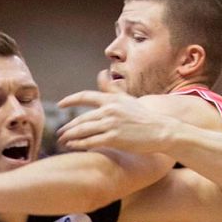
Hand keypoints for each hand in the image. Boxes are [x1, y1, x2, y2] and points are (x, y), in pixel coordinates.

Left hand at [57, 70, 179, 152]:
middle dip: (68, 126)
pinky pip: (90, 142)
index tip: (60, 104)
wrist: (161, 130)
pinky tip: (72, 147)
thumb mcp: (127, 99)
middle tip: (60, 132)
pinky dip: (79, 145)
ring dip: (70, 136)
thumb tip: (101, 74)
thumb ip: (111, 90)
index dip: (70, 100)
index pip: (85, 96)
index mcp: (112, 99)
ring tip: (62, 141)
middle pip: (81, 118)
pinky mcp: (114, 138)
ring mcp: (111, 124)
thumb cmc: (144, 117)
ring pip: (83, 130)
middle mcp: (109, 110)